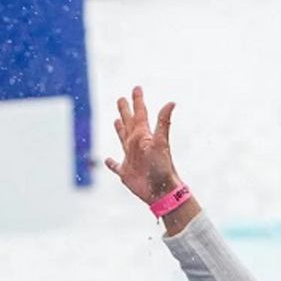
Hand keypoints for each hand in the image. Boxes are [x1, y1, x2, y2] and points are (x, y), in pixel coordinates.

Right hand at [104, 85, 181, 207]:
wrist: (162, 192)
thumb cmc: (162, 168)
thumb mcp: (162, 142)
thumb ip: (164, 122)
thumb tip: (172, 102)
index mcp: (143, 136)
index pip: (140, 114)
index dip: (138, 101)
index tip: (137, 88)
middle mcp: (136, 145)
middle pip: (129, 123)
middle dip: (125, 111)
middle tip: (121, 99)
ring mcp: (131, 158)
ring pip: (122, 139)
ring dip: (119, 130)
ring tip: (116, 120)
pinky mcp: (126, 173)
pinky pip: (116, 166)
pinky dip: (111, 163)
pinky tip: (107, 160)